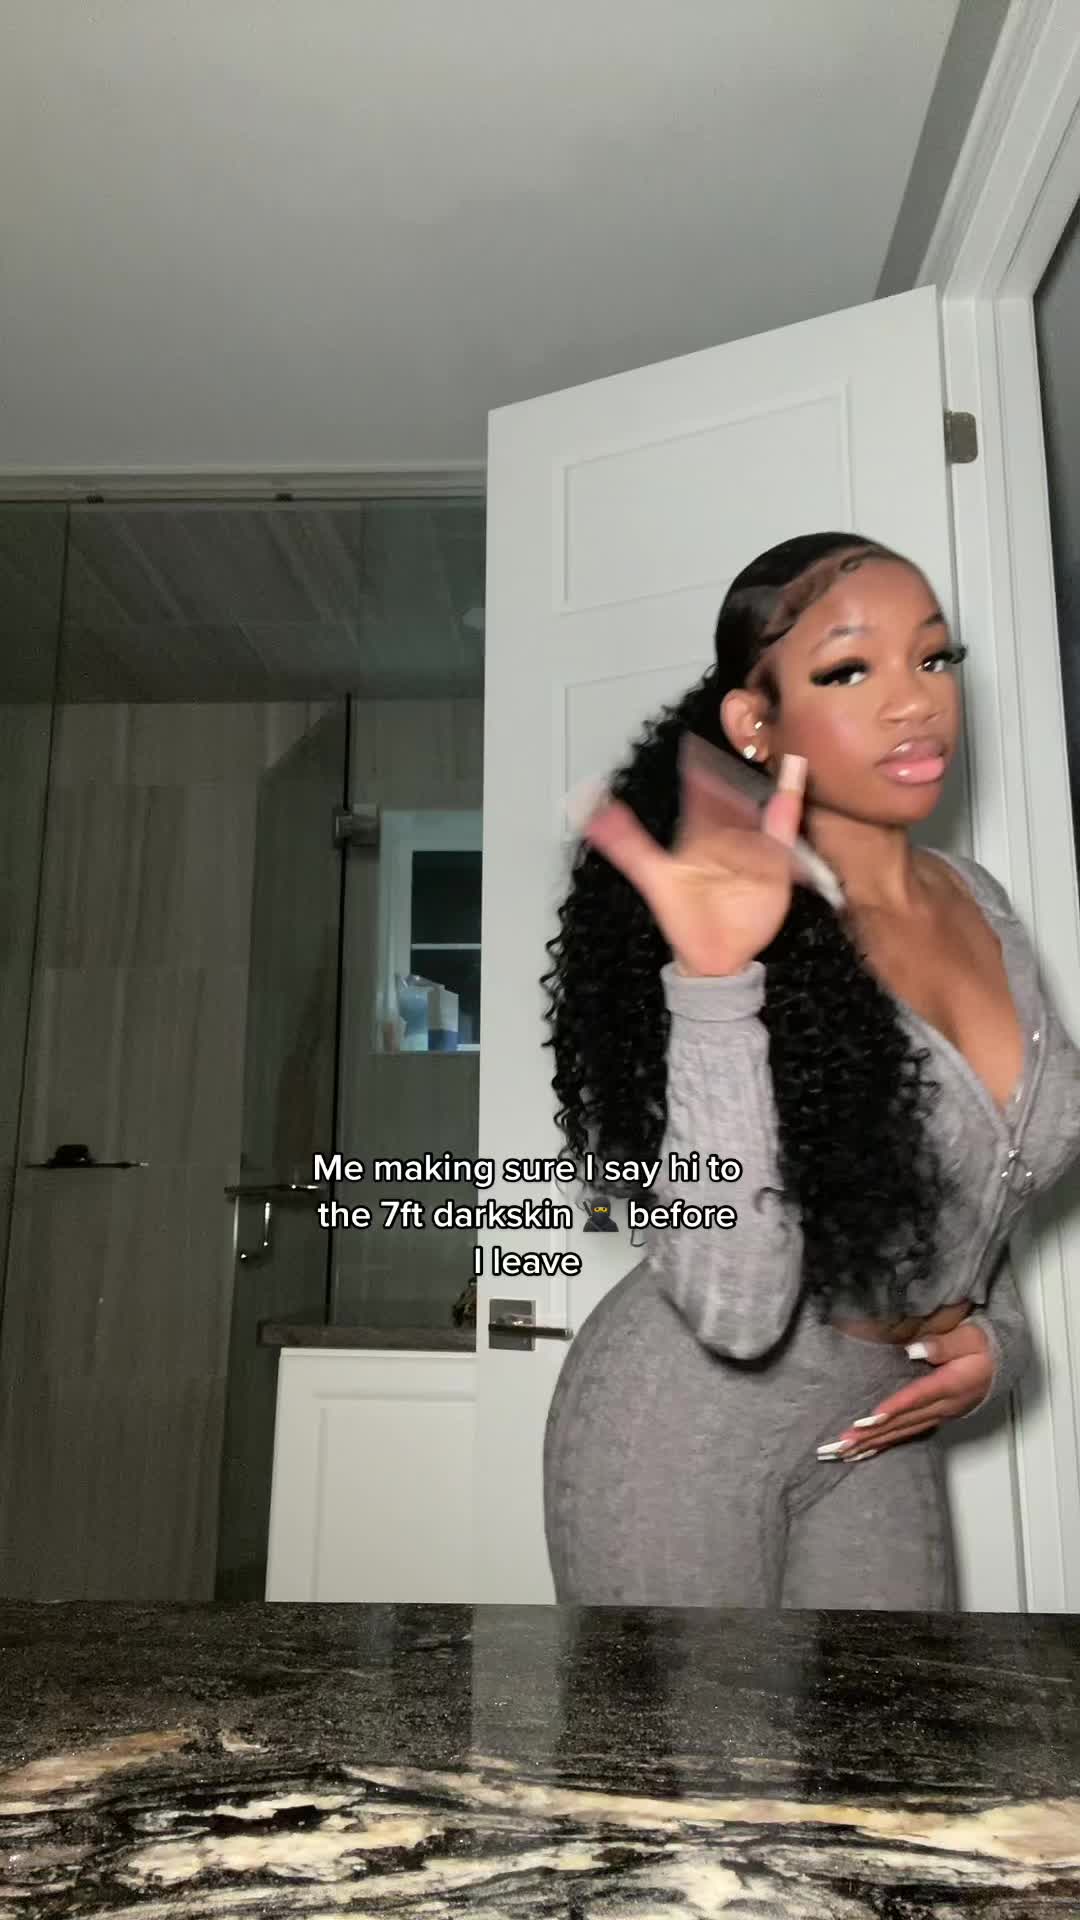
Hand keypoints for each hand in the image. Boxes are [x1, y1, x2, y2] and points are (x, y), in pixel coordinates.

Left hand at [582, 739, 807, 977]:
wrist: (713, 958)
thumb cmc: (683, 919)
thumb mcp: (653, 878)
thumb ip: (625, 845)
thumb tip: (590, 815)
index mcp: (700, 836)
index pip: (701, 794)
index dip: (699, 770)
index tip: (695, 743)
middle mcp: (728, 838)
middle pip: (736, 797)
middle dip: (742, 772)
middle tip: (750, 738)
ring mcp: (753, 851)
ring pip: (763, 811)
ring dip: (771, 787)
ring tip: (781, 760)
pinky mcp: (775, 867)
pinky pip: (784, 835)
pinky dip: (789, 811)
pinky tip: (792, 789)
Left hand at [819, 1323, 994, 1460]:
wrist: (1002, 1364)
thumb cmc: (985, 1347)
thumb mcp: (970, 1337)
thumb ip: (944, 1343)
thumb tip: (915, 1349)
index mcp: (952, 1385)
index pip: (918, 1398)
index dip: (894, 1408)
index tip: (870, 1419)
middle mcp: (944, 1407)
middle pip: (904, 1422)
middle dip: (872, 1434)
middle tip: (843, 1444)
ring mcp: (939, 1416)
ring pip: (902, 1433)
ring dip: (873, 1443)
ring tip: (846, 1452)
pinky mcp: (936, 1419)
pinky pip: (907, 1434)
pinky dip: (885, 1444)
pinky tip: (866, 1451)